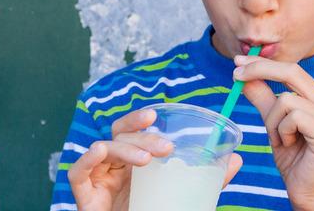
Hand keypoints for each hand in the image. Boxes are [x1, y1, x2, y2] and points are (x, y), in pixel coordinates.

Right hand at [68, 108, 243, 210]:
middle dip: (140, 133)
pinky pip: (78, 171)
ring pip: (104, 147)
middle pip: (120, 133)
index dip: (140, 119)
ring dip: (125, 148)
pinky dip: (88, 158)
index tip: (156, 116)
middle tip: (165, 147)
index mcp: (133, 161)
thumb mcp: (182, 197)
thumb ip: (205, 180)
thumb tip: (236, 160)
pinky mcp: (84, 195)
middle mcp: (114, 165)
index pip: (133, 129)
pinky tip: (100, 151)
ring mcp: (97, 178)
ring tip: (147, 160)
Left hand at [234, 55, 313, 210]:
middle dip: (259, 70)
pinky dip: (282, 132)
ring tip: (280, 139)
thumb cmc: (292, 156)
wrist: (305, 189)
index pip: (290, 68)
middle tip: (236, 76)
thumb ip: (261, 97)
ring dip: (272, 122)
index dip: (263, 63)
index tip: (238, 62)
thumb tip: (242, 72)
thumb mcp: (272, 121)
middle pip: (292, 72)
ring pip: (286, 99)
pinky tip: (288, 145)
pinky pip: (293, 117)